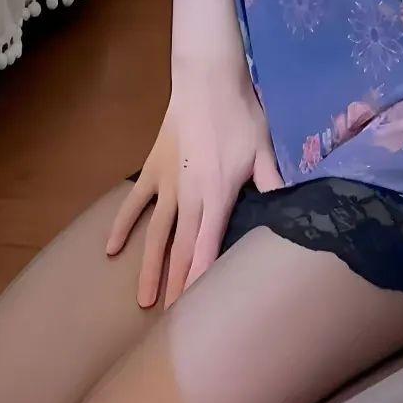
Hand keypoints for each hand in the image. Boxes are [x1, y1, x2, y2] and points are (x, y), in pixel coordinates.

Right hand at [105, 73, 281, 307]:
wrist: (206, 80)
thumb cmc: (240, 114)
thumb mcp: (264, 150)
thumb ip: (273, 183)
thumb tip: (291, 211)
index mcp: (218, 195)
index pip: (208, 248)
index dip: (201, 281)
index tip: (195, 312)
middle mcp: (189, 197)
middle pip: (181, 249)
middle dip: (176, 286)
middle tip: (171, 322)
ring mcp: (166, 184)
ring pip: (155, 234)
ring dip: (149, 268)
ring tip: (143, 300)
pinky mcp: (152, 169)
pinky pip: (135, 202)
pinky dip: (122, 225)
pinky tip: (110, 250)